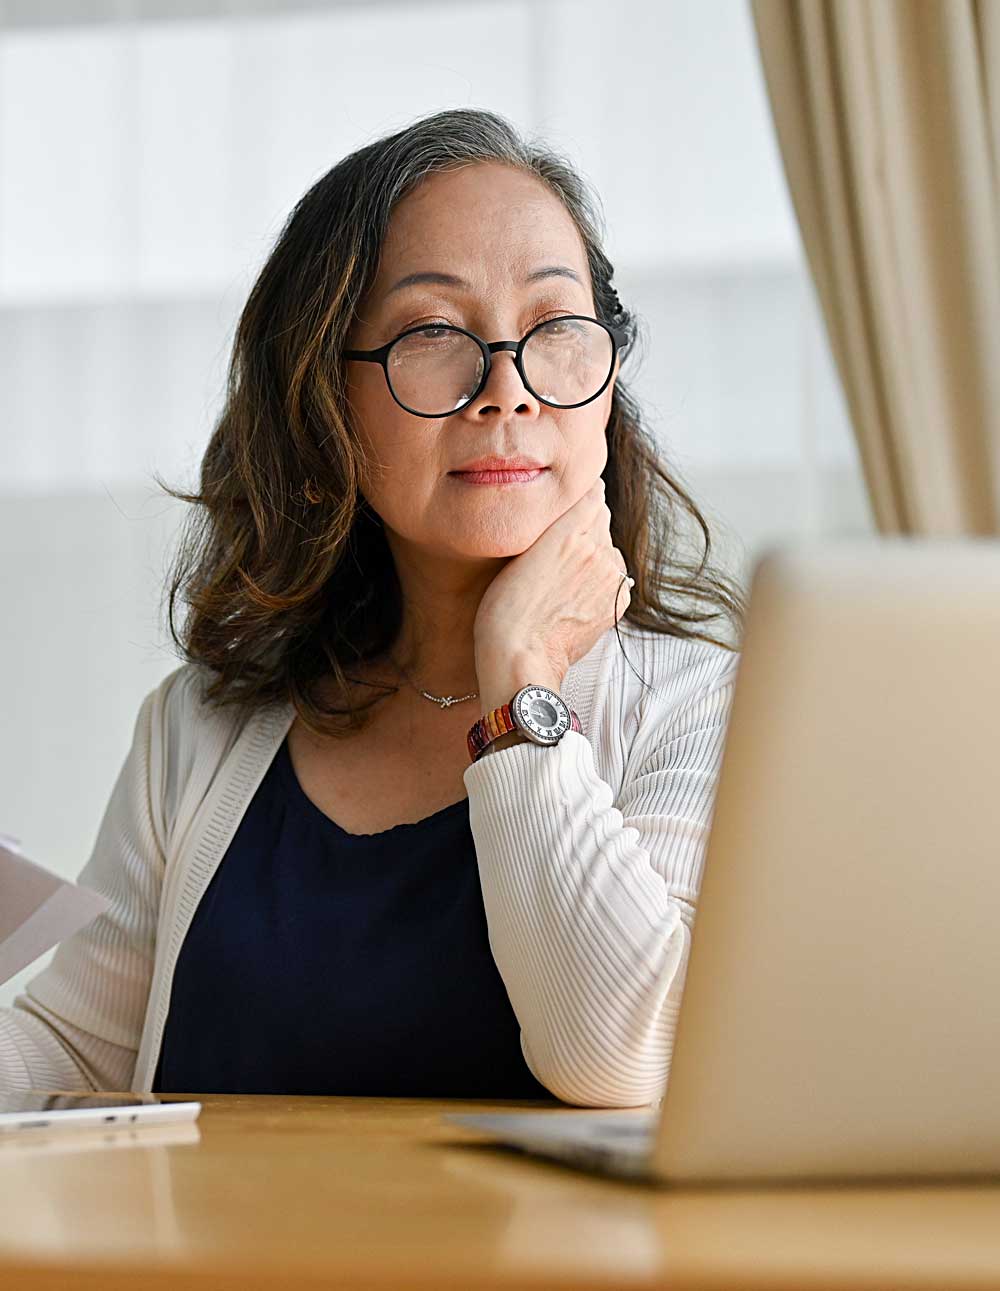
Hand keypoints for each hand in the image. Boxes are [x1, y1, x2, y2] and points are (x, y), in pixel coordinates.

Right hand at [473, 477, 631, 692]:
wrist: (521, 655)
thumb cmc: (504, 607)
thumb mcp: (517, 551)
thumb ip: (550, 526)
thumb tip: (574, 507)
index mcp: (568, 530)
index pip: (591, 492)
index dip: (580, 496)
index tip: (570, 502)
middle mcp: (596, 548)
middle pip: (601, 519)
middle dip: (585, 527)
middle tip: (557, 550)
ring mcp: (610, 576)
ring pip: (609, 549)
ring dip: (594, 554)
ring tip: (565, 578)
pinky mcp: (618, 600)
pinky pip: (616, 576)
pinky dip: (602, 581)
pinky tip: (576, 596)